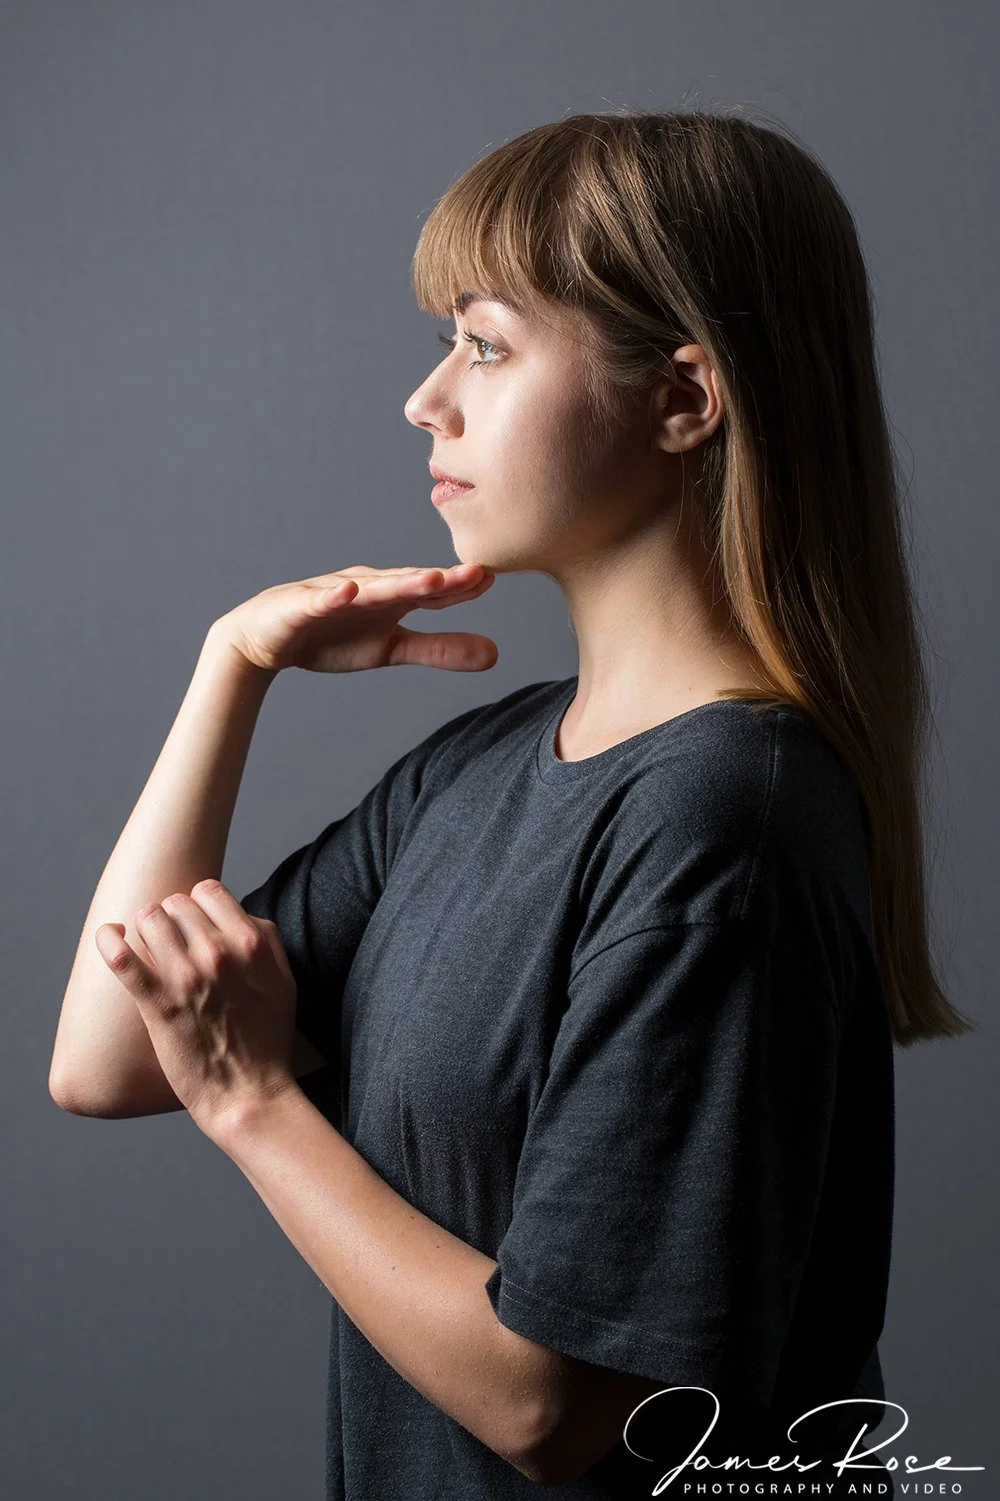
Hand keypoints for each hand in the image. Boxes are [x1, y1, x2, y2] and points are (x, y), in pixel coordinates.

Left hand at [94, 880, 298, 1134]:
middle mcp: (217, 954)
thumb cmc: (267, 1040)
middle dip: (169, 916)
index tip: (192, 922)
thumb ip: (266, 940)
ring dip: (142, 928)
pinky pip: (121, 958)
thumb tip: (240, 916)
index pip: (207, 891)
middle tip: (169, 939)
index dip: (197, 903)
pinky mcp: (156, 1004)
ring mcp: (184, 978)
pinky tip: (109, 936)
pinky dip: (108, 941)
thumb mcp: (285, 981)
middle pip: (173, 903)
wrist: (248, 1093)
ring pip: (146, 920)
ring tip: (145, 944)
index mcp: (250, 944)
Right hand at [214, 562, 497, 674]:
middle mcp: (369, 586)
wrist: (268, 640)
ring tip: (427, 579)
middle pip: (408, 583)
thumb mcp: (392, 650)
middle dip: (440, 579)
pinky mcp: (301, 606)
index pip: (434, 591)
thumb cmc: (334, 638)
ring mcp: (334, 593)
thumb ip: (440, 649)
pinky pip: (318, 600)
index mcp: (393, 596)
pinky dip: (333, 595)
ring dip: (397, 583)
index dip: (463, 587)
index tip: (495, 578)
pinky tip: (347, 591)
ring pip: (369, 588)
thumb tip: (496, 654)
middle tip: (475, 573)